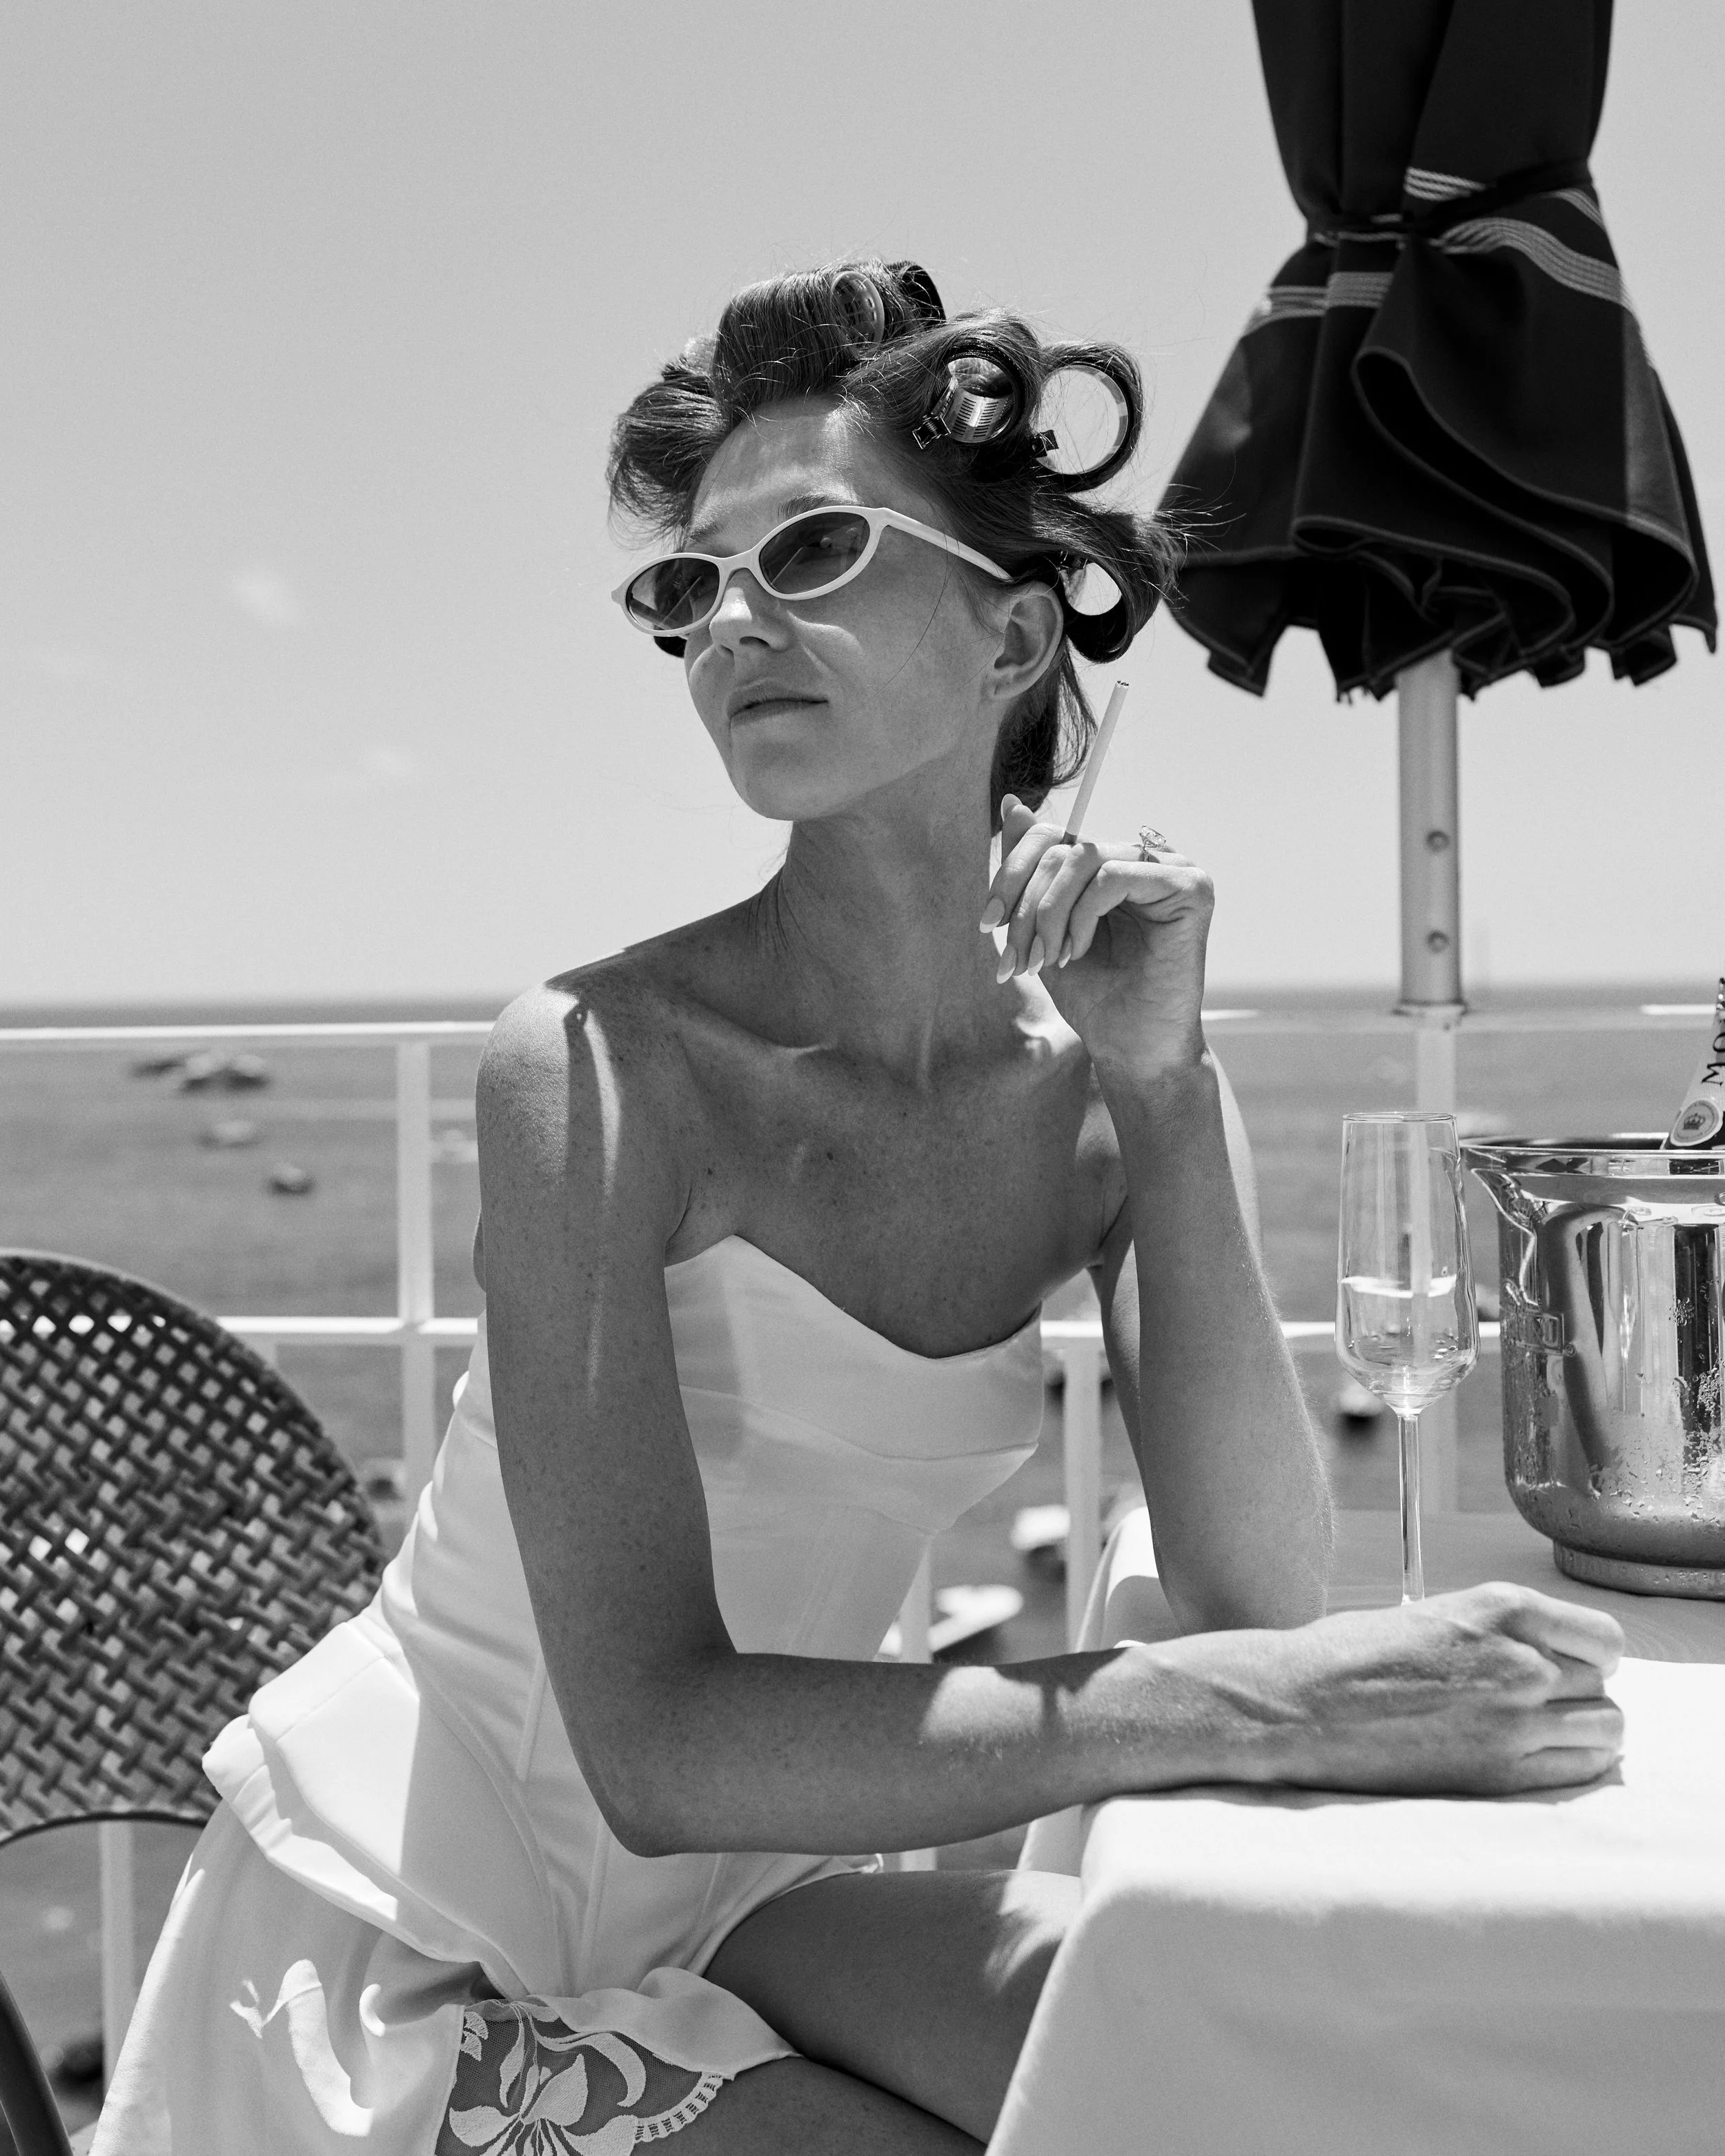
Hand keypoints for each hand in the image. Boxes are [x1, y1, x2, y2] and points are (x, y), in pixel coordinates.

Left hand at [982, 794, 1212, 1074]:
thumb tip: (1012, 803)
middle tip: (1014, 957)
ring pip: (1083, 860)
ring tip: (1044, 960)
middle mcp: (1144, 858)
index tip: (987, 924)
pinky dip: (1082, 916)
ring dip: (1047, 914)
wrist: (1131, 1049)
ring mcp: (1172, 869)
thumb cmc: (1094, 996)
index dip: (1011, 873)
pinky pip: (1113, 877)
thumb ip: (1032, 870)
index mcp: (1111, 864)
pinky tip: (1077, 951)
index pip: (1053, 836)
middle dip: (1025, 905)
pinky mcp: (1191, 888)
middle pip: (1062, 847)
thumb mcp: (1043, 928)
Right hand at [1169, 1582, 1625, 1796]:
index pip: (1603, 1638)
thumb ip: (1498, 1632)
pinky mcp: (1500, 1772)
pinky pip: (1579, 1771)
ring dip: (1579, 1732)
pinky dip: (1568, 1765)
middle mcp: (1522, 1660)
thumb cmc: (1350, 1656)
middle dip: (1578, 1693)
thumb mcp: (1434, 1615)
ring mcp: (1516, 1720)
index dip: (1589, 1655)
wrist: (1301, 1705)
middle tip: (1537, 1703)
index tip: (1570, 1665)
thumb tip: (1542, 1657)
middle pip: (1603, 1685)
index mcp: (1503, 1608)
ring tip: (1535, 1733)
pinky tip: (1529, 1757)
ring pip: (1605, 1730)